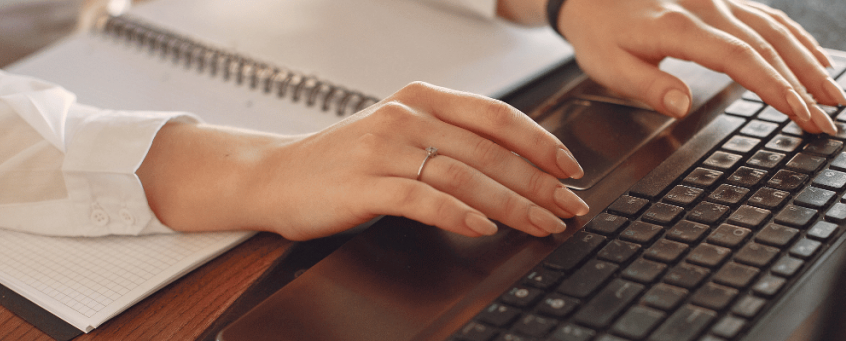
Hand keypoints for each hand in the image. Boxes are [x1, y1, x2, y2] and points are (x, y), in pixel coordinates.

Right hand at [138, 82, 588, 240]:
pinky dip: (458, 214)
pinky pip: (422, 199)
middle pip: (489, 150)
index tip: (571, 169)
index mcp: (422, 99)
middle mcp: (407, 117)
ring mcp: (384, 149)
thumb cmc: (344, 162)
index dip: (541, 143)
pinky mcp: (365, 184)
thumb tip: (518, 166)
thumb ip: (451, 141)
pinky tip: (482, 228)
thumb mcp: (402, 136)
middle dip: (539, 183)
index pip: (496, 116)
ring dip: (512, 203)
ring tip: (542, 224)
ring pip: (465, 174)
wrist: (274, 176)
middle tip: (570, 207)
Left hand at [501, 0, 845, 133]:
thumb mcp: (607, 64)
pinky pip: (769, 17)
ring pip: (776, 29)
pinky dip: (798, 38)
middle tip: (829, 120)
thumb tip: (682, 106)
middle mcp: (707, 8)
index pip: (740, 57)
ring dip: (809, 63)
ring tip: (835, 96)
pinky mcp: (721, 2)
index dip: (773, 86)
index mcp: (680, 27)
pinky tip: (817, 59)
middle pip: (768, 46)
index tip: (799, 112)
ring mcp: (718, 1)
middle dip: (803, 85)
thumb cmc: (597, 29)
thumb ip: (647, 85)